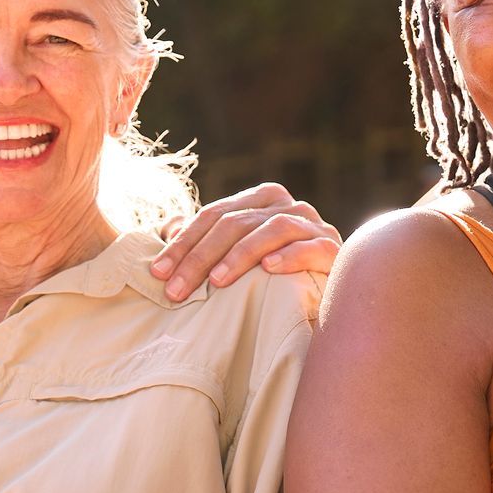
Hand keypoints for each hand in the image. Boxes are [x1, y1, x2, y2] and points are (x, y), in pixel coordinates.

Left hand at [150, 182, 340, 300]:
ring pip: (271, 229)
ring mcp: (314, 225)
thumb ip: (205, 238)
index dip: (182, 243)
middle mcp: (289, 205)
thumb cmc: (276, 276)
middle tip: (176, 289)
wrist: (333, 292)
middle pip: (236, 223)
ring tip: (217, 282)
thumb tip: (167, 228)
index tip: (157, 272)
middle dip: (200, 256)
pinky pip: (311, 247)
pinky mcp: (335, 249)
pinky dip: (289, 256)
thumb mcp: (237, 255)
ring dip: (241, 255)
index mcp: (262, 200)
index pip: (214, 215)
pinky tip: (268, 270)